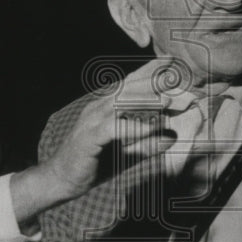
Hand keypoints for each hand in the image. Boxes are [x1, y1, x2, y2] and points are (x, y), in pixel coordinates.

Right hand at [40, 58, 177, 201]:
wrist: (62, 179)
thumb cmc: (96, 164)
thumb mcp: (127, 152)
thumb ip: (148, 143)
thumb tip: (172, 137)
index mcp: (106, 106)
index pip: (130, 83)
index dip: (149, 71)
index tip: (171, 62)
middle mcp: (98, 107)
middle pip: (128, 88)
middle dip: (154, 84)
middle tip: (179, 82)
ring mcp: (91, 120)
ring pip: (120, 103)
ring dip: (145, 101)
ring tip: (167, 102)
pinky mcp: (88, 137)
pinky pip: (113, 128)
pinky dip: (134, 127)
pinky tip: (151, 128)